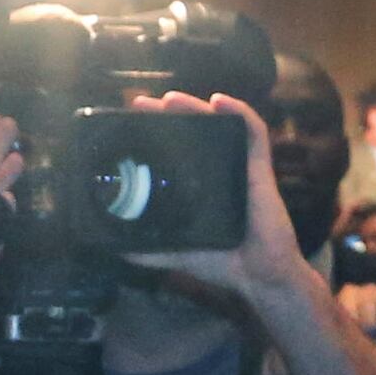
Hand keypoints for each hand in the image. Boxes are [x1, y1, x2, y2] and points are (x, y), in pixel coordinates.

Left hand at [120, 92, 312, 310]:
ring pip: (220, 123)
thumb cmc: (222, 262)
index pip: (176, 149)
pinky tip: (220, 101)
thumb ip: (149, 251)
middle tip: (142, 104)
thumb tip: (115, 249)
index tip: (131, 120)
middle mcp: (218, 171)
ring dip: (197, 106)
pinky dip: (240, 111)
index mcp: (199, 186)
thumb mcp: (177, 254)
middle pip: (194, 130)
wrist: (258, 275)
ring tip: (171, 99)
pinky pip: (255, 132)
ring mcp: (239, 166)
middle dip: (169, 113)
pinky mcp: (260, 168)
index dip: (155, 132)